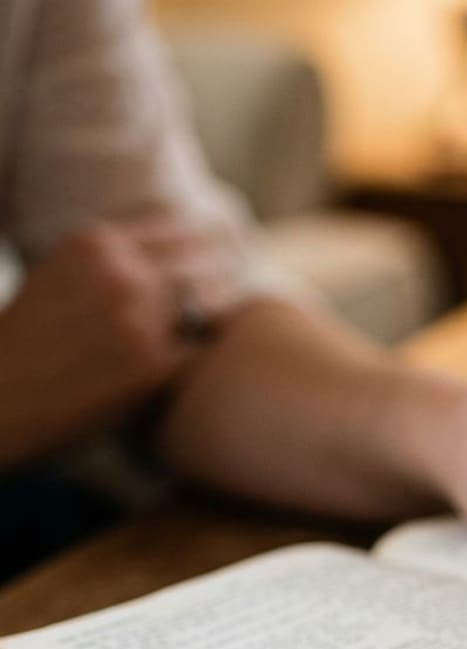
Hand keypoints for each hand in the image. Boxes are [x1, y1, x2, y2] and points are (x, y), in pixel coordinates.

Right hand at [0, 217, 238, 467]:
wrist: (1, 393)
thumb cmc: (30, 339)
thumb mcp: (63, 273)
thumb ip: (112, 258)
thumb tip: (173, 252)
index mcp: (98, 243)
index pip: (179, 230)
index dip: (203, 246)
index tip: (218, 257)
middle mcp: (123, 274)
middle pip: (204, 264)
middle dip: (223, 276)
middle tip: (237, 289)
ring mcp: (142, 320)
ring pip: (213, 304)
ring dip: (223, 312)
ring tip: (229, 318)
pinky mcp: (155, 366)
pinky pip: (203, 351)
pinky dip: (205, 353)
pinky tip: (203, 358)